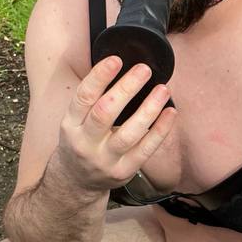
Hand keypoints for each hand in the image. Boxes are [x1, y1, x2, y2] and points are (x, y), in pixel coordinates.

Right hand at [52, 56, 175, 190]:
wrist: (76, 182)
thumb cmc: (81, 141)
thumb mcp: (74, 121)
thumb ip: (93, 99)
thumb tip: (120, 66)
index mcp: (70, 125)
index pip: (83, 97)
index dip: (99, 76)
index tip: (116, 59)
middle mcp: (85, 143)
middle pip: (105, 113)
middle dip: (126, 88)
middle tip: (144, 70)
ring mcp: (105, 160)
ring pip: (129, 133)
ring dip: (148, 109)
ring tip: (162, 89)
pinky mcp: (124, 171)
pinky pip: (146, 149)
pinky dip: (160, 130)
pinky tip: (170, 112)